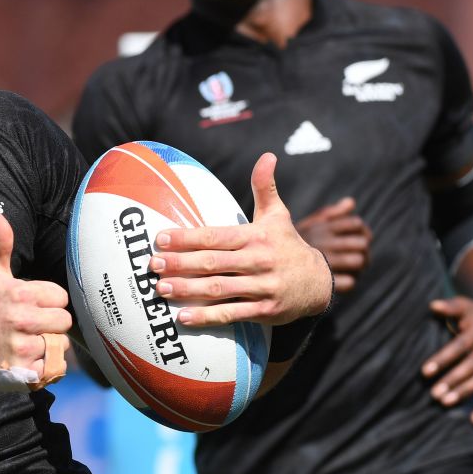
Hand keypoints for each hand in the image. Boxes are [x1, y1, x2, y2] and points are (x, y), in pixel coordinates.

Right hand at [0, 211, 71, 389]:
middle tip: (29, 324)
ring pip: (60, 345)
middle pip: (64, 322)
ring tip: (27, 341)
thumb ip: (0, 243)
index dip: (48, 301)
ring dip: (48, 345)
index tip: (29, 304)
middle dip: (50, 323)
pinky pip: (54, 368)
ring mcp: (22, 348)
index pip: (61, 297)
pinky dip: (46, 367)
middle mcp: (22, 320)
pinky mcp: (23, 372)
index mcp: (20, 293)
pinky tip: (28, 358)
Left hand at [150, 152, 331, 326]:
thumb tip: (267, 156)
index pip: (216, 236)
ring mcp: (262, 288)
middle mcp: (259, 261)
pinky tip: (184, 318)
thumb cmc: (287, 245)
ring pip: (220, 290)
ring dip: (188, 290)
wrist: (320, 283)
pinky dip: (208, 317)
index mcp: (256, 237)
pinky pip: (232, 314)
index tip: (160, 238)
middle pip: (213, 263)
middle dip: (181, 264)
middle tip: (152, 264)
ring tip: (161, 289)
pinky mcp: (265, 311)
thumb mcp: (278, 216)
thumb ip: (265, 188)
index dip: (187, 237)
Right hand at [296, 197, 370, 292]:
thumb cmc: (291, 244)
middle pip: (361, 243)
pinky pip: (349, 282)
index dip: (362, 230)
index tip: (357, 237)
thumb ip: (330, 213)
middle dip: (363, 249)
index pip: (356, 224)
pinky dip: (348, 281)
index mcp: (320, 227)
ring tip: (351, 267)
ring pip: (357, 261)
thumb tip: (351, 202)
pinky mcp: (323, 284)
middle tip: (358, 254)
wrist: (267, 266)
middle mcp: (322, 242)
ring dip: (358, 265)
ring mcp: (323, 263)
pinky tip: (341, 279)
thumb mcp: (307, 224)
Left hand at [422, 295, 472, 424]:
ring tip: (444, 403)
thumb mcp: (465, 305)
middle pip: (471, 367)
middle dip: (452, 380)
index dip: (442, 359)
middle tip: (433, 394)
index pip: (458, 347)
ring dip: (464, 393)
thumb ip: (449, 306)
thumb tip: (432, 306)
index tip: (424, 371)